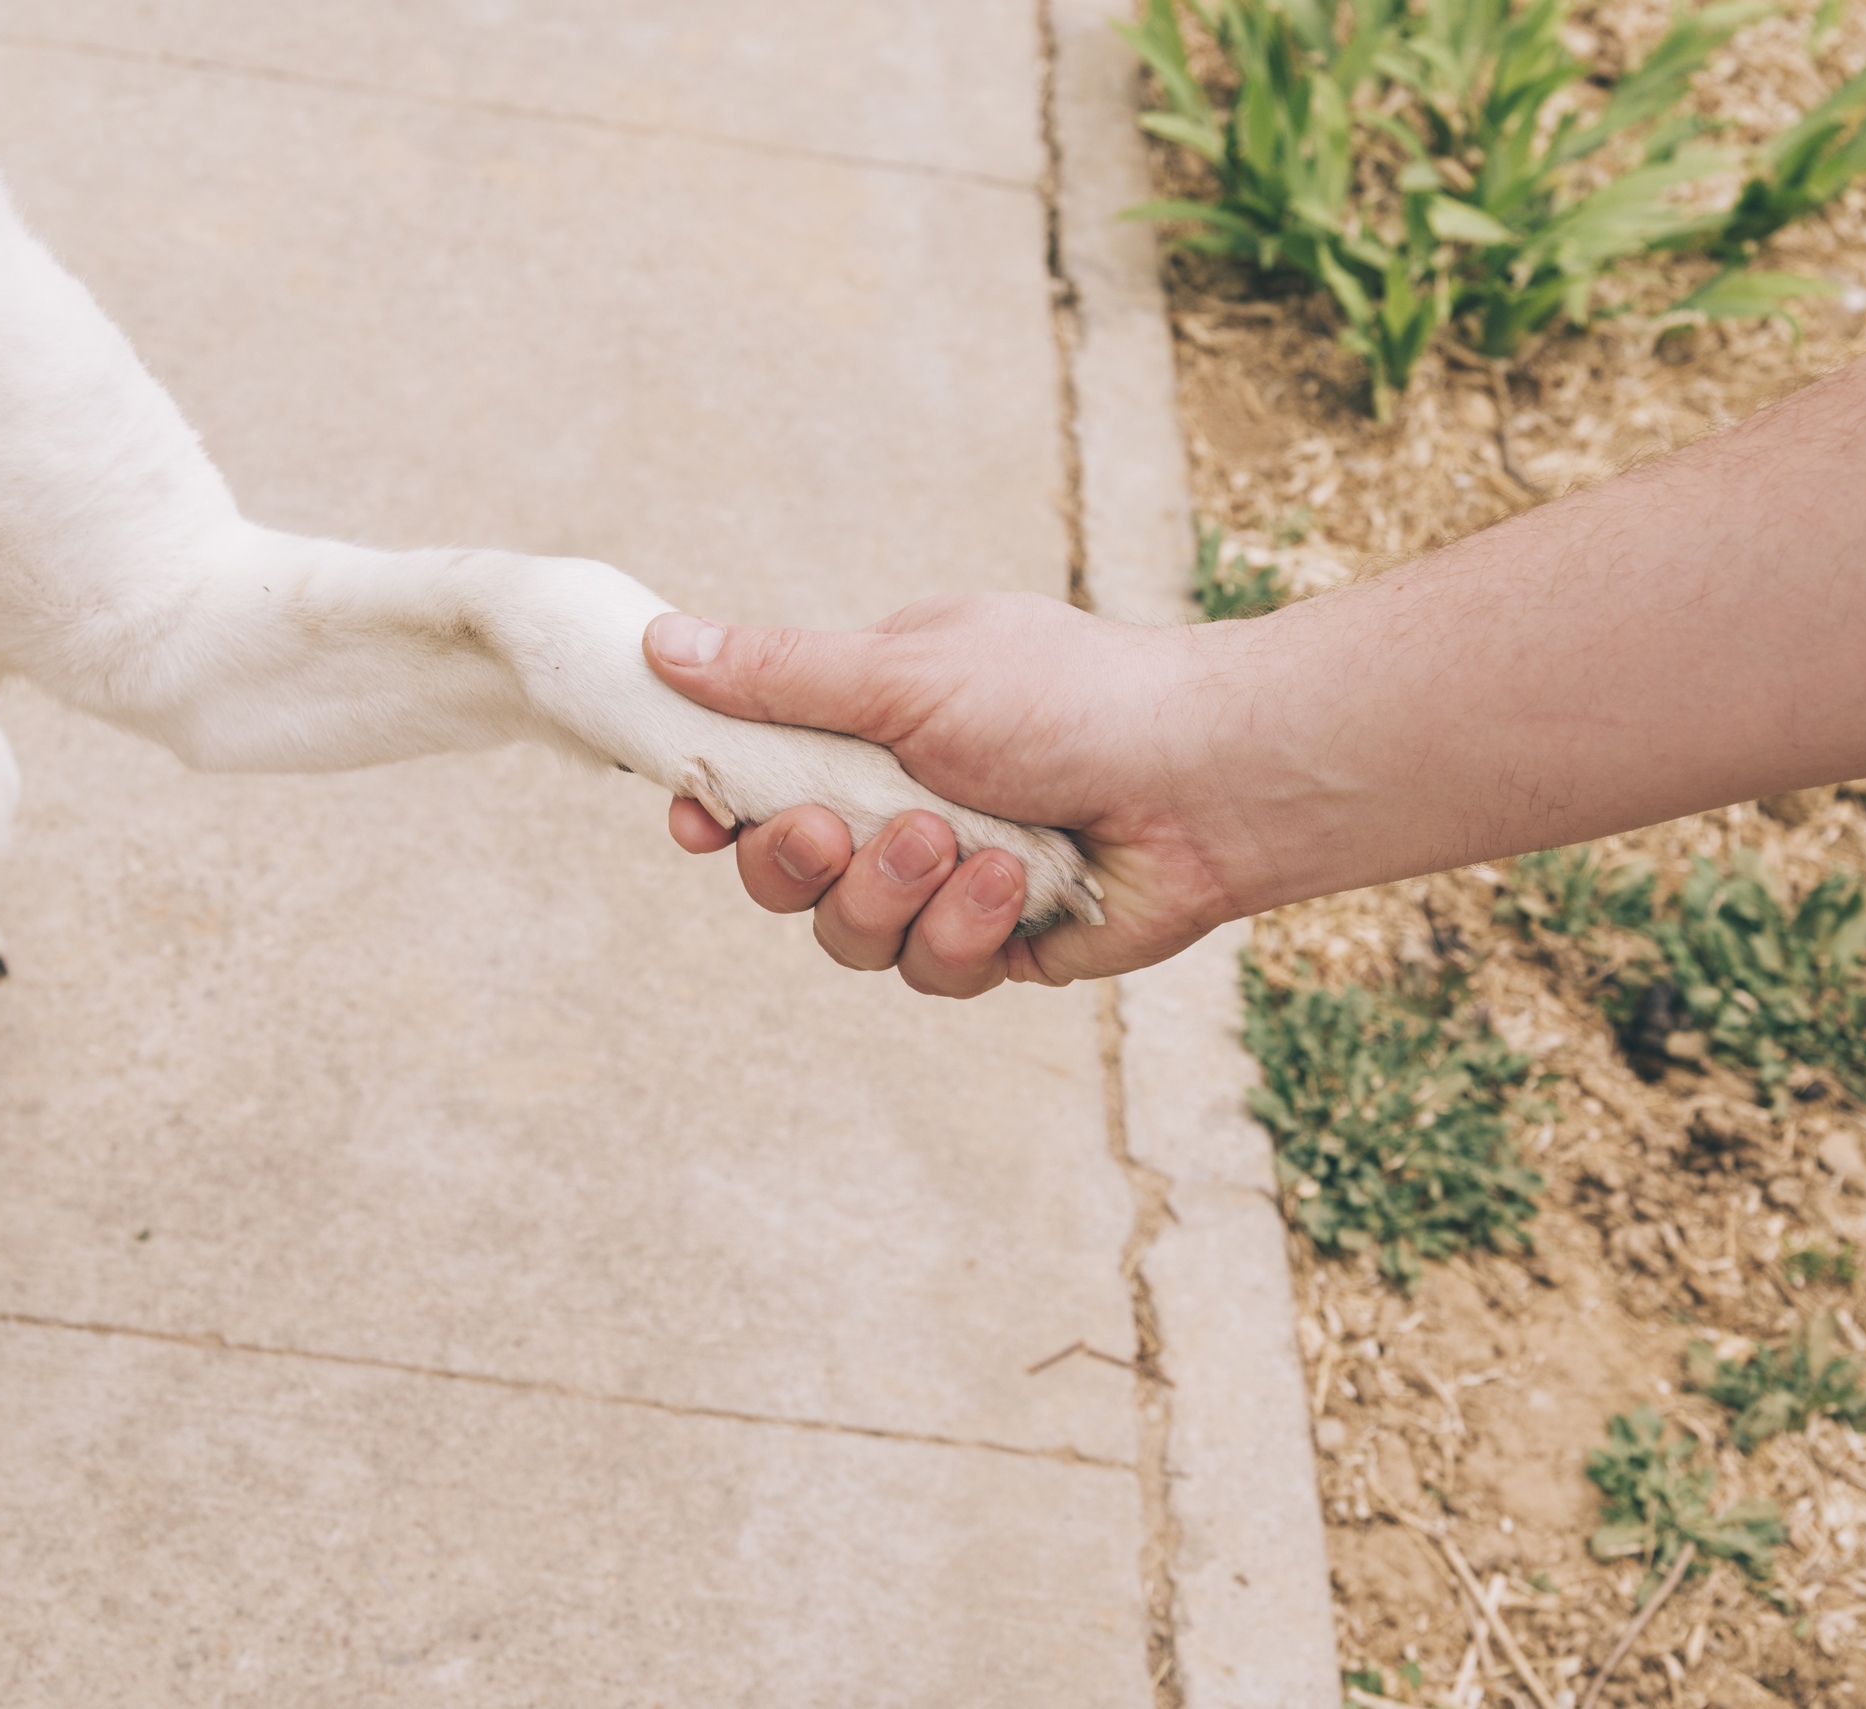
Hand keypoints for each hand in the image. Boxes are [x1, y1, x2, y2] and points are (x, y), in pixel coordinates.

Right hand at [644, 593, 1244, 995]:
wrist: (1205, 776)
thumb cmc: (1067, 698)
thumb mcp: (906, 672)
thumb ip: (780, 675)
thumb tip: (660, 642)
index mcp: (871, 726)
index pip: (757, 779)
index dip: (717, 808)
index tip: (698, 817)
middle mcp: (901, 805)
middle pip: (785, 875)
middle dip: (799, 864)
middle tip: (835, 831)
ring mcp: (949, 881)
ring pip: (850, 936)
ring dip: (893, 895)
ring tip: (956, 844)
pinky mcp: (1000, 945)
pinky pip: (932, 970)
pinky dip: (965, 929)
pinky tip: (1014, 884)